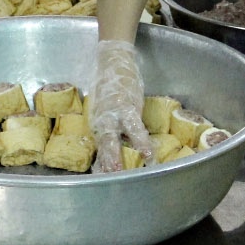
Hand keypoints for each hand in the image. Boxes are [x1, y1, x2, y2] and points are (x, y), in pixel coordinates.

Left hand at [90, 40, 152, 172]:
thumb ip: (111, 128)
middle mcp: (101, 123)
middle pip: (102, 148)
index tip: (102, 182)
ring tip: (118, 172)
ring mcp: (112, 115)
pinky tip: (147, 153)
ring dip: (115, 157)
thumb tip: (119, 149)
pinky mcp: (127, 107)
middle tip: (103, 183)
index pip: (99, 151)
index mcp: (97, 126)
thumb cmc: (111, 88)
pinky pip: (135, 128)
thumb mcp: (106, 110)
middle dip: (104, 166)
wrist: (112, 61)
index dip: (101, 168)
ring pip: (112, 140)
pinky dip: (141, 141)